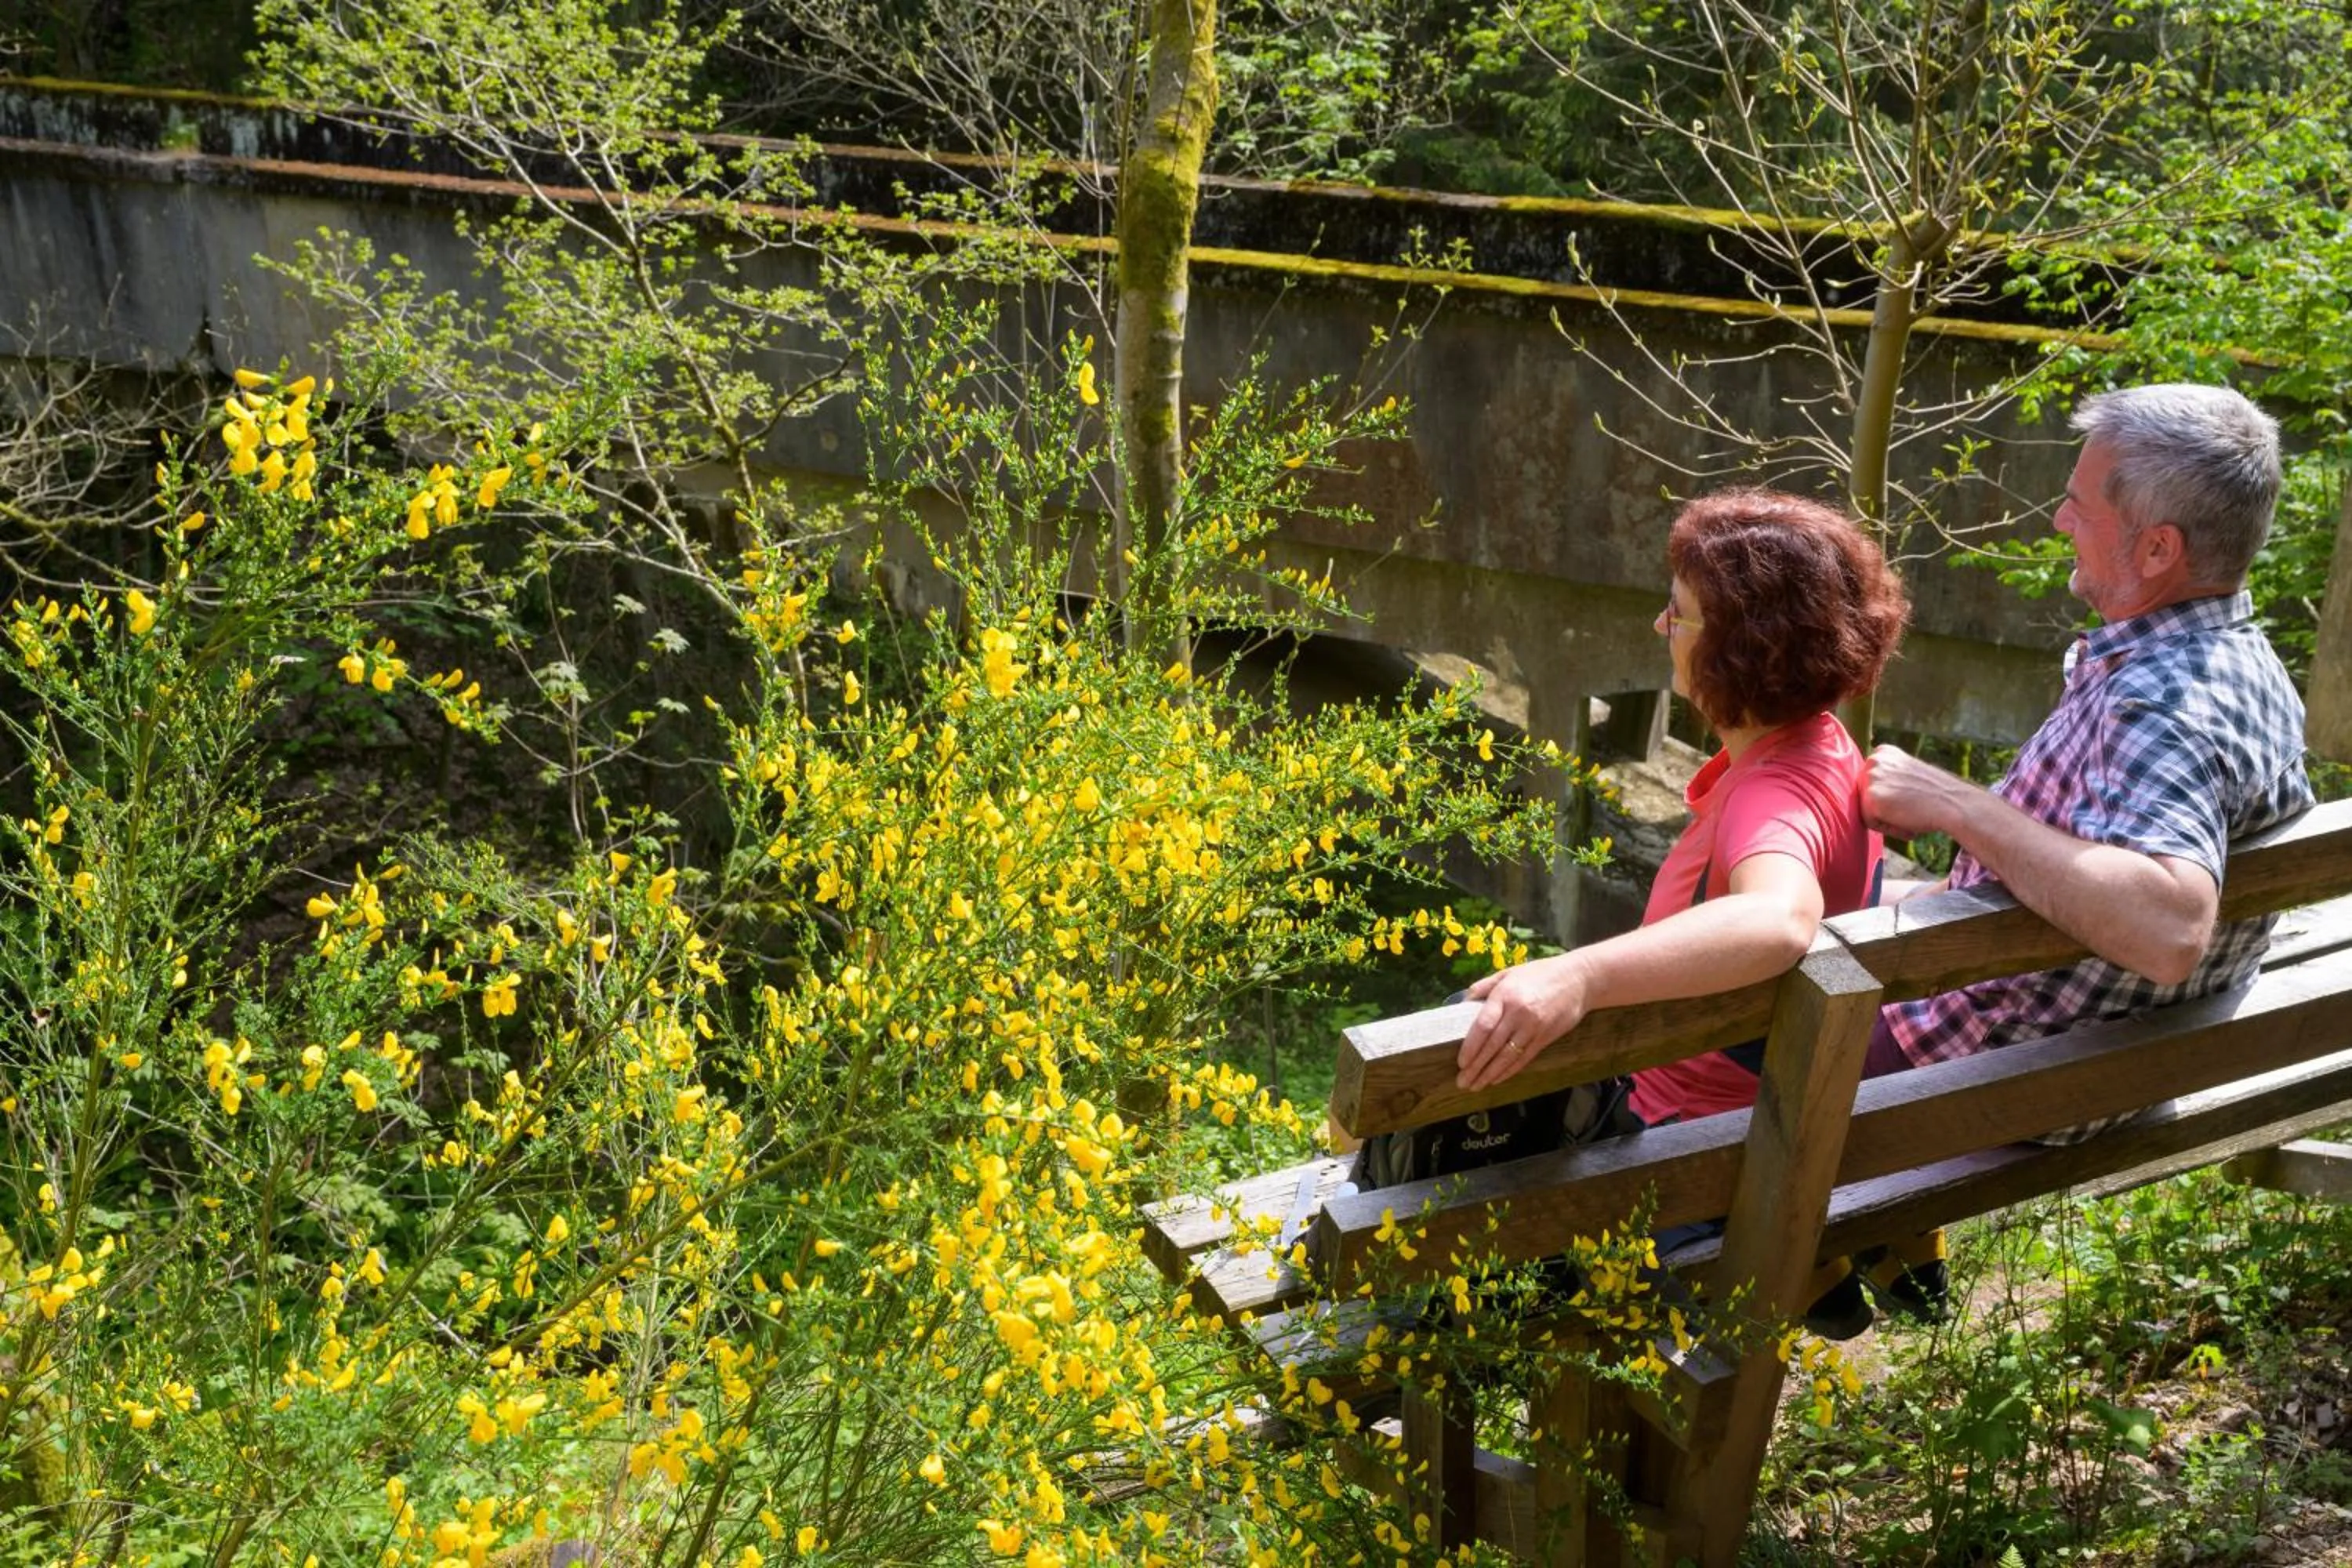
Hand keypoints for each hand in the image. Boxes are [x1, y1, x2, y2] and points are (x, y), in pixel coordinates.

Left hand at [1454, 953, 1590, 1091]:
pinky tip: (1497, 1079)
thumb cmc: (1541, 973)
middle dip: (1476, 1067)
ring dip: (1489, 1074)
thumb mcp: (1510, 973)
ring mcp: (1534, 1027)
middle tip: (1462, 1082)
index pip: (1483, 1026)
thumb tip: (1462, 1002)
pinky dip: (1509, 1071)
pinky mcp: (1546, 1037)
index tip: (1461, 1062)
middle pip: (1492, 1046)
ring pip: (1507, 1056)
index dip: (1470, 1047)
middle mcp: (1518, 1013)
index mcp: (1505, 995)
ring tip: (1476, 1086)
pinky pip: (1524, 1058)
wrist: (1579, 979)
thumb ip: (1485, 986)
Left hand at [1863, 744, 1976, 840]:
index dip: (1892, 798)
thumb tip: (1867, 792)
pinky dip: (1889, 828)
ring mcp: (1870, 777)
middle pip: (1865, 797)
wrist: (1955, 803)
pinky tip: (1909, 821)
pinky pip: (1870, 823)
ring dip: (1888, 819)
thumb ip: (1887, 778)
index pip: (1871, 785)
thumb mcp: (1907, 775)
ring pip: (1866, 811)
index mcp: (1882, 752)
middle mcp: (1873, 760)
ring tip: (1911, 812)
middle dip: (1887, 809)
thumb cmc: (1936, 795)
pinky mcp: (1871, 797)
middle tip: (1913, 806)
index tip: (1911, 797)